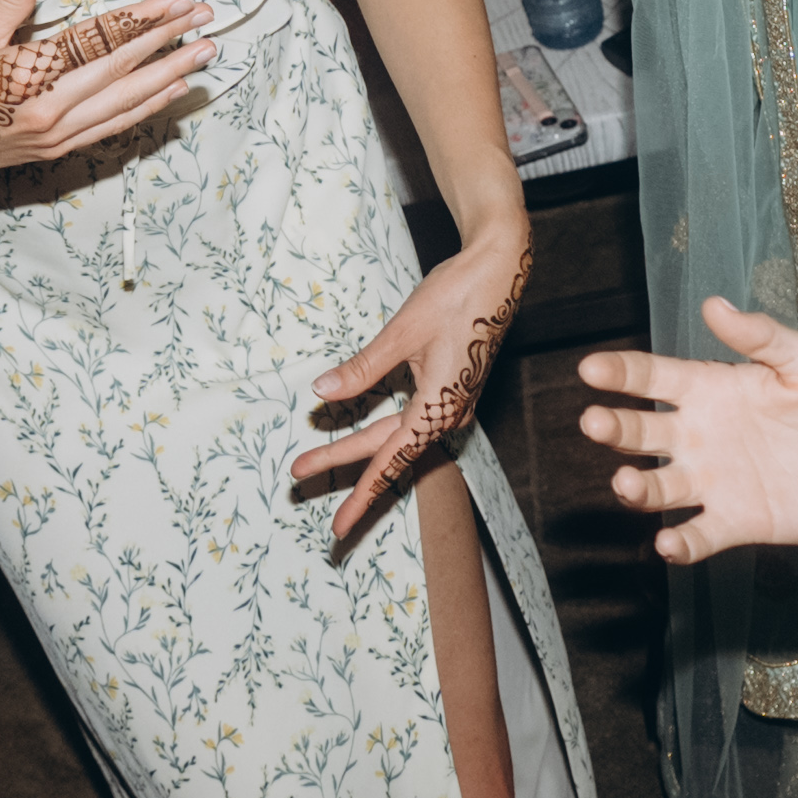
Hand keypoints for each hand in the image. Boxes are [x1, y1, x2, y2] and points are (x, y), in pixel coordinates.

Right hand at [0, 0, 205, 187]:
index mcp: (26, 76)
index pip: (99, 41)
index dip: (143, 20)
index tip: (178, 2)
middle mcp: (48, 110)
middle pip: (122, 71)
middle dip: (169, 44)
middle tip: (207, 21)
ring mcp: (55, 135)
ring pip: (126, 103)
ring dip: (169, 77)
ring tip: (204, 55)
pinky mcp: (56, 150)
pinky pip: (112, 127)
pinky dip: (144, 108)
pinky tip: (169, 92)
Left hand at [292, 223, 531, 548]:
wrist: (499, 271)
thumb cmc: (456, 298)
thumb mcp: (402, 333)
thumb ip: (363, 369)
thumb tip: (322, 392)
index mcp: (438, 408)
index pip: (390, 461)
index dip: (360, 494)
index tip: (338, 526)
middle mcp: (447, 414)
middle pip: (387, 453)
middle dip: (342, 467)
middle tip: (299, 475)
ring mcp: (450, 403)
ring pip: (396, 438)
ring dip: (358, 450)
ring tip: (316, 459)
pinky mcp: (449, 389)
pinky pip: (409, 422)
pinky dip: (380, 432)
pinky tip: (359, 435)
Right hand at [580, 296, 797, 564]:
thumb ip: (762, 337)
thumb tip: (714, 304)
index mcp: (713, 388)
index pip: (653, 378)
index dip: (619, 373)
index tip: (590, 368)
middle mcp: (703, 436)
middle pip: (641, 433)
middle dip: (613, 429)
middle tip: (595, 424)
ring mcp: (716, 482)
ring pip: (659, 487)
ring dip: (637, 489)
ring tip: (629, 485)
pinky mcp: (736, 523)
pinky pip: (697, 535)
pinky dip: (678, 542)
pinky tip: (669, 542)